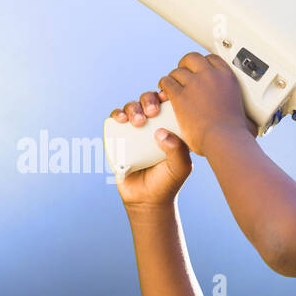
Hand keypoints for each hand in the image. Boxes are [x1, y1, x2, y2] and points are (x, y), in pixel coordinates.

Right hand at [109, 90, 191, 208]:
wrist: (146, 200)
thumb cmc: (167, 182)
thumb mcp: (180, 167)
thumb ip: (178, 150)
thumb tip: (160, 132)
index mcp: (169, 126)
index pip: (166, 104)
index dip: (164, 95)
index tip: (164, 100)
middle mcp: (151, 125)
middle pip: (147, 101)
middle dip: (147, 100)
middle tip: (151, 112)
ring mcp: (133, 131)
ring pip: (131, 108)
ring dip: (132, 107)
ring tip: (137, 120)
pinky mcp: (118, 138)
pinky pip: (115, 121)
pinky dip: (116, 115)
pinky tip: (121, 119)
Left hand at [159, 52, 256, 156]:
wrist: (225, 140)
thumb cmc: (236, 133)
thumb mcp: (246, 116)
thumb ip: (245, 116)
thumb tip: (253, 126)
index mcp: (227, 78)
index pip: (212, 59)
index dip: (203, 64)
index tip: (200, 71)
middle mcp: (211, 76)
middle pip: (192, 58)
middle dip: (186, 65)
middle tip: (183, 75)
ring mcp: (194, 84)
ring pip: (177, 71)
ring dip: (174, 78)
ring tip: (173, 86)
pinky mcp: (180, 96)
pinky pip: (167, 82)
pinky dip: (164, 86)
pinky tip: (165, 93)